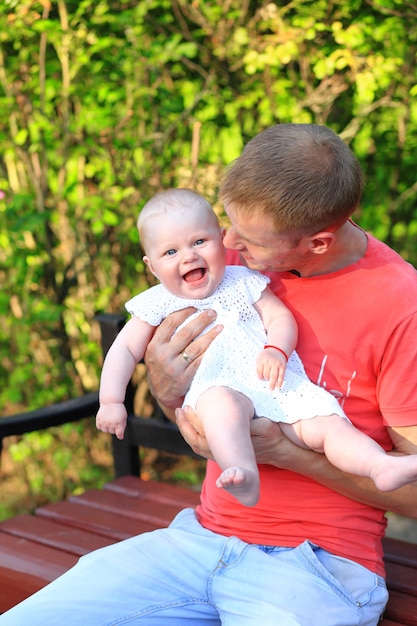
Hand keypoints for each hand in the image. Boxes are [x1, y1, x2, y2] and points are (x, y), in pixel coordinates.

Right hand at [96, 403, 126, 439]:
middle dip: (114, 428)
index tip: (120, 435)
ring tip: (109, 421)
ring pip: (105, 430)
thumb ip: (123, 427)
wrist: (111, 401)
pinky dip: (101, 426)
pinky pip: (99, 427)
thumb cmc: (119, 410)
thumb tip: (121, 437)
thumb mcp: (124, 417)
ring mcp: (104, 422)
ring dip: (107, 427)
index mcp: (119, 423)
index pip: (119, 434)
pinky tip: (104, 421)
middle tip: (115, 421)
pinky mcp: (98, 419)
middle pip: (112, 432)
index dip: (120, 435)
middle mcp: (111, 423)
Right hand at [144, 308, 222, 409]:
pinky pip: (200, 361)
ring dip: (210, 335)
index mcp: (154, 345)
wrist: (162, 392)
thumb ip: (163, 334)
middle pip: (185, 333)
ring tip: (220, 326)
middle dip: (201, 320)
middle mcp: (162, 356)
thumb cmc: (161, 364)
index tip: (196, 306)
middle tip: (213, 312)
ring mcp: (174, 368)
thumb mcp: (155, 349)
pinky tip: (218, 343)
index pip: (169, 323)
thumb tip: (182, 310)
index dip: (184, 312)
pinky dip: (210, 351)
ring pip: (195, 347)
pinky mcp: (185, 378)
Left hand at [176, 406, 297, 468]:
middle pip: (196, 441)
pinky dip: (193, 434)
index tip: (188, 407)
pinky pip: (203, 446)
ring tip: (181, 414)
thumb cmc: (271, 436)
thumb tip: (237, 416)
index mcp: (230, 446)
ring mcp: (222, 455)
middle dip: (185, 425)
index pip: (205, 436)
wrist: (277, 450)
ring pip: (197, 445)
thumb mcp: (265, 427)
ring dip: (187, 430)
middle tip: (179, 409)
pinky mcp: (223, 453)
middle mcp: (223, 453)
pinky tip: (190, 423)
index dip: (194, 422)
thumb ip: (250, 424)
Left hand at [256, 349, 286, 388]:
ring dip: (272, 384)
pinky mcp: (283, 366)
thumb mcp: (260, 358)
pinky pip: (281, 376)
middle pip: (266, 374)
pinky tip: (278, 386)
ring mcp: (276, 364)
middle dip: (266, 379)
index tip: (261, 379)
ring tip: (271, 389)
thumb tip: (260, 379)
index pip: (259, 371)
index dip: (260, 377)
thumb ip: (259, 366)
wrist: (278, 349)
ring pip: (273, 376)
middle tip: (266, 381)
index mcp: (261, 359)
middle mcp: (269, 361)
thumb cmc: (267, 355)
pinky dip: (280, 382)